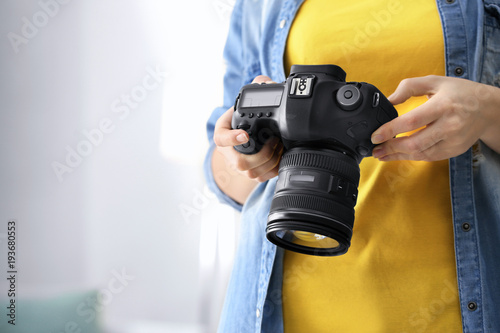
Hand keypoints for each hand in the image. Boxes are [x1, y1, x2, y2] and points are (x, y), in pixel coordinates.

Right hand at [213, 75, 283, 181]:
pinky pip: (261, 178)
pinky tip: (280, 156)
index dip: (232, 139)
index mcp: (223, 132)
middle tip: (274, 141)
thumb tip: (264, 81)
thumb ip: (258, 87)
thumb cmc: (248, 116)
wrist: (250, 132)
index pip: (220, 139)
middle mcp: (228, 152)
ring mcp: (239, 165)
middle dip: (261, 154)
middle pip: (239, 163)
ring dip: (270, 161)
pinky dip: (273, 169)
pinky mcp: (251, 173)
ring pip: (252, 173)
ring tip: (279, 146)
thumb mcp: (250, 100)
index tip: (245, 135)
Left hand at [371, 75, 499, 160]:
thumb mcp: (435, 82)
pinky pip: (428, 157)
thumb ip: (409, 87)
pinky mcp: (453, 150)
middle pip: (415, 142)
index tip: (375, 135)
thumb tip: (388, 100)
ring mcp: (453, 141)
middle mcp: (449, 125)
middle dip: (391, 148)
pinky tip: (398, 155)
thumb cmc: (460, 93)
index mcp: (443, 105)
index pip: (412, 121)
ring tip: (381, 154)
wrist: (489, 109)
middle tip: (374, 149)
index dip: (391, 130)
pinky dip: (411, 157)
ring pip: (420, 154)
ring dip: (397, 156)